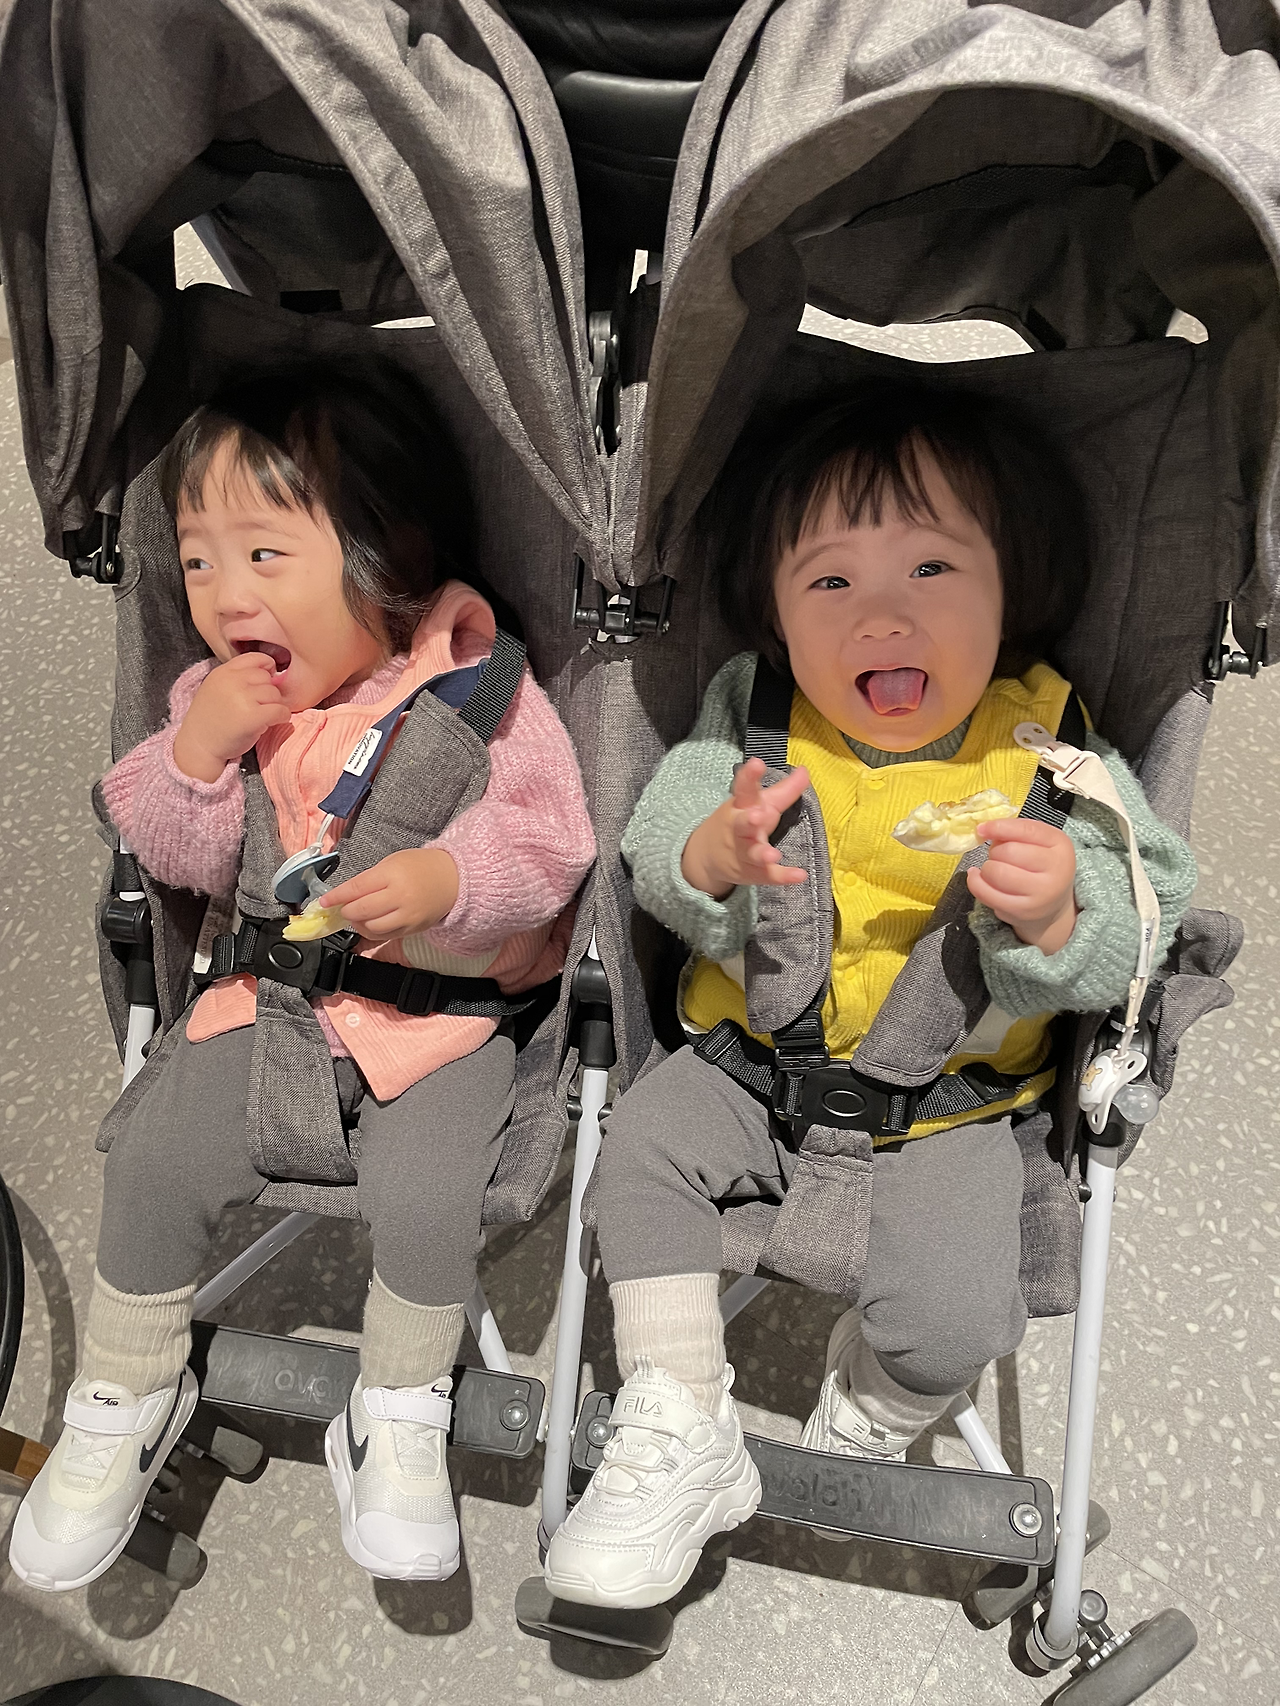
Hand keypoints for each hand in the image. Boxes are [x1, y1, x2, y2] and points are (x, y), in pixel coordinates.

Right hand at [173, 653, 289, 781]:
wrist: (199, 746)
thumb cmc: (211, 720)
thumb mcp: (217, 688)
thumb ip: (238, 677)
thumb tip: (270, 672)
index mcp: (223, 672)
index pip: (256, 658)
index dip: (266, 668)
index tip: (265, 682)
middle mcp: (232, 681)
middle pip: (267, 678)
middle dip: (268, 692)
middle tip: (259, 706)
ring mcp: (242, 697)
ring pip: (275, 694)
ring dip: (274, 706)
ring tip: (261, 717)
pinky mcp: (253, 716)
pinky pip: (280, 710)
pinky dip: (282, 717)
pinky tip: (272, 722)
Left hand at [322, 848, 459, 940]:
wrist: (453, 879)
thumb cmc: (420, 867)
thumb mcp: (392, 862)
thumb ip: (369, 879)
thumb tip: (345, 896)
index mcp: (392, 875)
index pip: (356, 889)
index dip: (336, 897)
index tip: (323, 902)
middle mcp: (400, 897)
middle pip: (361, 911)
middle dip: (346, 911)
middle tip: (342, 907)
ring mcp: (407, 916)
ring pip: (371, 928)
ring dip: (357, 923)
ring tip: (357, 915)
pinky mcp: (412, 930)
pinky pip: (384, 936)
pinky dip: (372, 931)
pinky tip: (370, 923)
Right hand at [680, 757, 811, 900]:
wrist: (707, 857)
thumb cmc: (740, 822)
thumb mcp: (757, 802)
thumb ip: (784, 789)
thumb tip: (805, 769)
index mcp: (741, 806)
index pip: (744, 789)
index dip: (749, 776)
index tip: (757, 763)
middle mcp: (739, 829)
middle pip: (742, 825)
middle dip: (749, 821)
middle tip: (757, 816)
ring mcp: (745, 852)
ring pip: (753, 853)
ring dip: (762, 854)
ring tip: (772, 855)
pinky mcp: (753, 872)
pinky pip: (768, 876)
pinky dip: (783, 877)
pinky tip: (799, 875)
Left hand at [966, 818, 1077, 952]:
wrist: (1053, 904)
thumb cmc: (1042, 866)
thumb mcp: (1040, 842)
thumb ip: (1016, 830)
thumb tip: (983, 830)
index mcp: (1061, 845)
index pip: (1026, 830)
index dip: (998, 827)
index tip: (981, 829)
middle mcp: (1057, 870)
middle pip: (1009, 851)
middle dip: (995, 851)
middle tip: (998, 856)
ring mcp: (1041, 894)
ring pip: (997, 873)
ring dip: (986, 868)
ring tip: (992, 869)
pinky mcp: (1023, 911)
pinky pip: (988, 894)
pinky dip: (976, 883)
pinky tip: (977, 877)